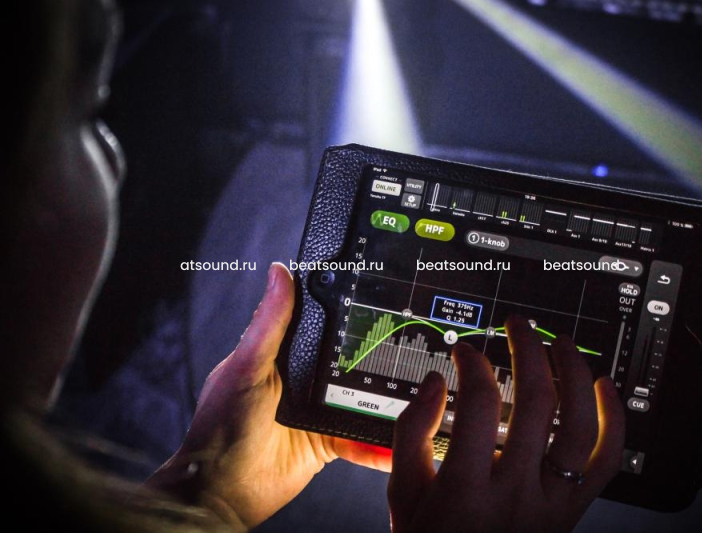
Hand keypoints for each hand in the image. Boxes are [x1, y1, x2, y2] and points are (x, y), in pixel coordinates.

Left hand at [146, 263, 391, 529]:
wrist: (224, 490)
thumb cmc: (222, 425)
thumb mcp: (247, 366)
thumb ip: (269, 323)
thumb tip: (280, 272)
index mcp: (281, 353)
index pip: (318, 322)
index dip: (345, 309)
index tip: (377, 294)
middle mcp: (302, 378)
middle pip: (348, 358)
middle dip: (376, 354)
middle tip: (412, 343)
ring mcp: (318, 409)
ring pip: (361, 397)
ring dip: (385, 398)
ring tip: (418, 390)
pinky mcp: (329, 440)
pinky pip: (361, 437)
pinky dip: (379, 441)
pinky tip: (400, 439)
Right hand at [388, 316, 624, 532]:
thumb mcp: (403, 494)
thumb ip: (411, 432)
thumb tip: (434, 382)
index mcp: (465, 489)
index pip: (478, 404)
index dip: (472, 365)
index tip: (466, 353)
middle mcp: (515, 494)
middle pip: (535, 402)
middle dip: (527, 349)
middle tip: (518, 325)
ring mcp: (551, 504)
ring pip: (578, 425)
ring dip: (573, 373)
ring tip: (561, 343)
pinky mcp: (572, 510)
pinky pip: (606, 462)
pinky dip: (613, 420)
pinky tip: (604, 387)